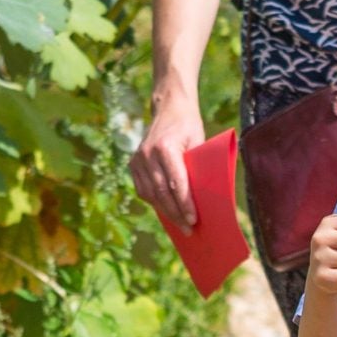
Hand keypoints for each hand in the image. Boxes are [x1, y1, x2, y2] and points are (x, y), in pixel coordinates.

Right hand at [131, 87, 204, 231]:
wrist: (169, 107)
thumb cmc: (189, 126)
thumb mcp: (199, 142)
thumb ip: (198, 168)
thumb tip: (204, 199)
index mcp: (165, 148)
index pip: (176, 183)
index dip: (185, 204)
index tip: (194, 220)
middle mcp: (147, 154)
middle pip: (162, 192)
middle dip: (176, 213)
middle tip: (189, 230)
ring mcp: (137, 159)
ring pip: (150, 194)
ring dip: (165, 212)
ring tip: (180, 225)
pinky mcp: (133, 163)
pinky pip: (143, 189)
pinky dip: (154, 202)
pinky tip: (166, 210)